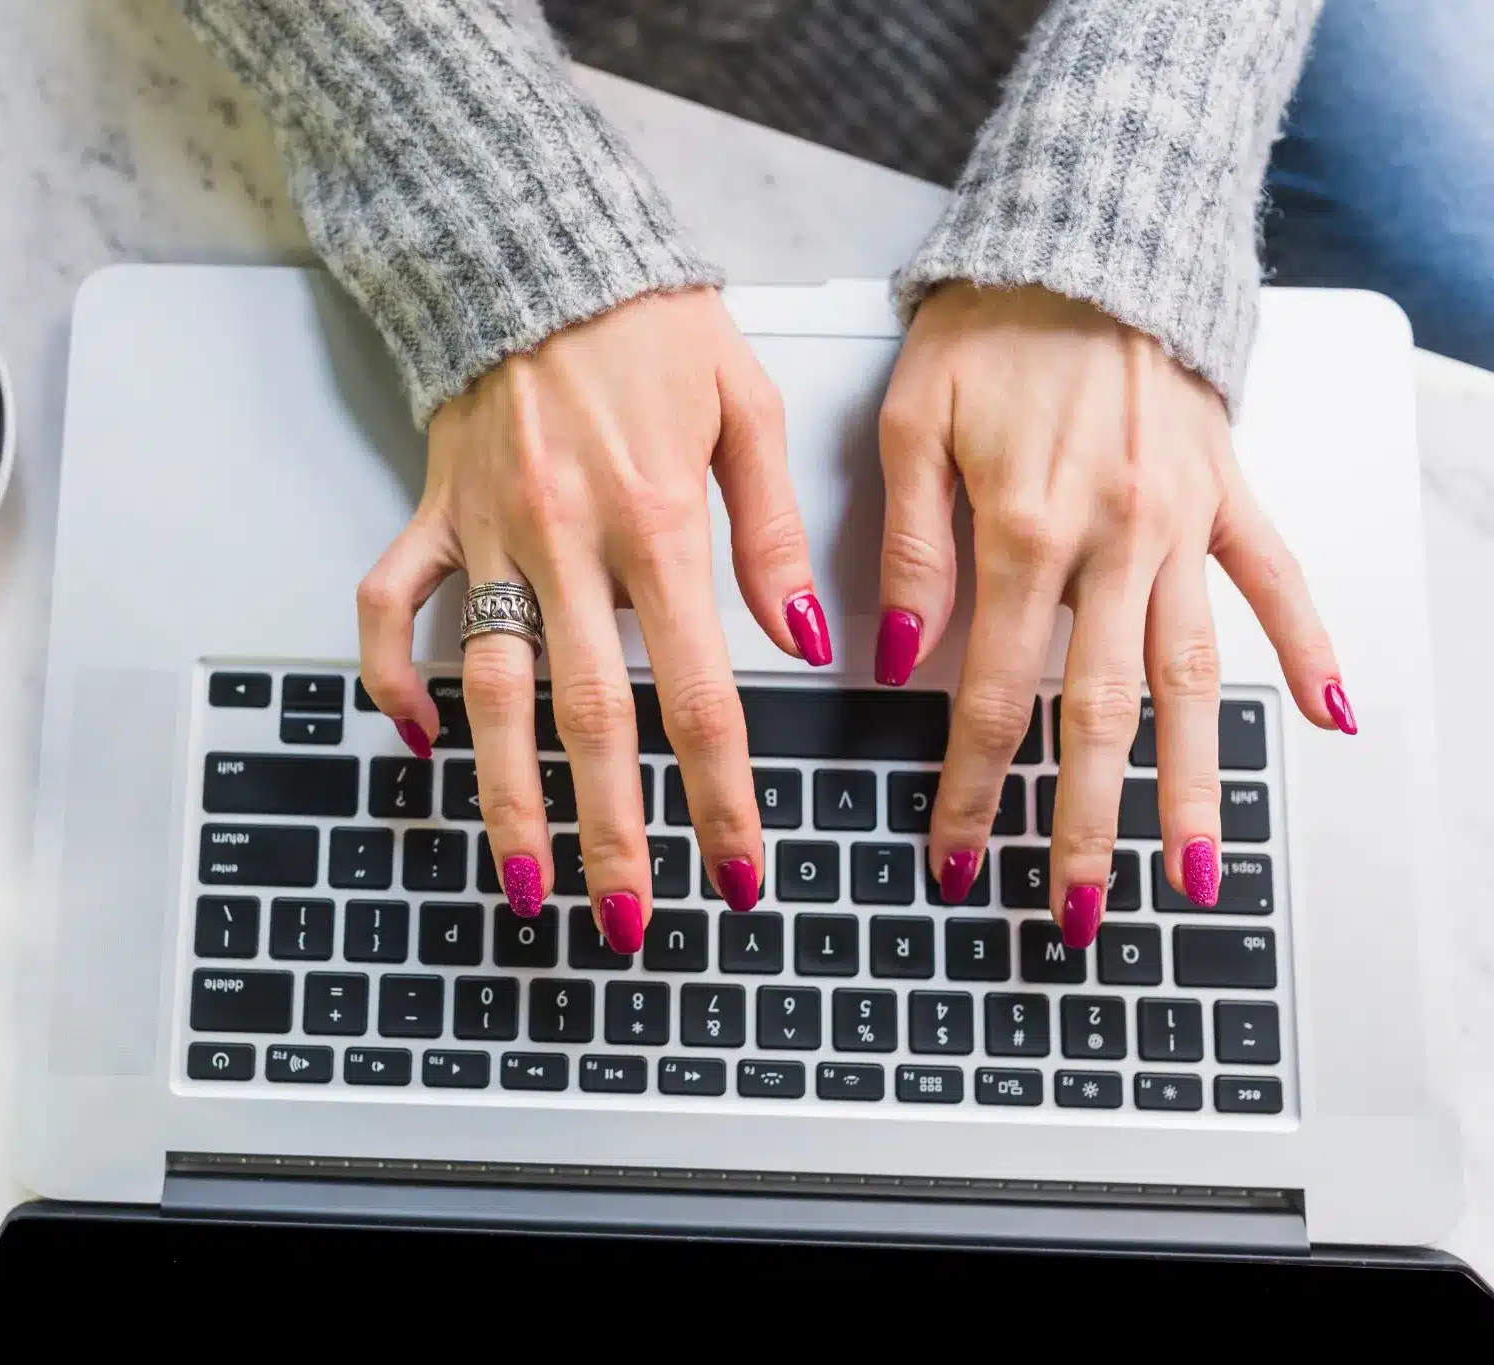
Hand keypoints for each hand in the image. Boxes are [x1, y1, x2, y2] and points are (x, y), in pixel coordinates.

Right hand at [357, 289, 832, 949]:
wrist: (537, 243)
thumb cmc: (649, 322)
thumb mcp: (745, 407)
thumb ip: (770, 533)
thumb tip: (807, 644)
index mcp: (653, 521)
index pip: (695, 690)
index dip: (720, 792)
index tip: (738, 869)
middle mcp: (564, 541)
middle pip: (588, 717)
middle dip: (613, 831)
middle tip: (631, 921)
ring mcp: (485, 535)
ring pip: (488, 690)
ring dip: (506, 796)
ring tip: (527, 881)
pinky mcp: (431, 516)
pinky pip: (391, 608)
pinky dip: (395, 678)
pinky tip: (421, 743)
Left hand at [878, 284, 1353, 948]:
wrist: (1084, 238)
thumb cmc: (988, 326)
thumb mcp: (907, 423)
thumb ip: (907, 548)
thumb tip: (889, 653)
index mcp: (1024, 528)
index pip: (995, 692)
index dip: (972, 785)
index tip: (957, 852)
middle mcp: (1114, 539)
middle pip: (1099, 714)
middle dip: (1082, 824)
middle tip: (1076, 912)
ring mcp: (1182, 522)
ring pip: (1192, 676)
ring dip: (1193, 782)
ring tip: (1194, 871)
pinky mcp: (1228, 493)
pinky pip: (1277, 582)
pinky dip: (1308, 648)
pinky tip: (1327, 719)